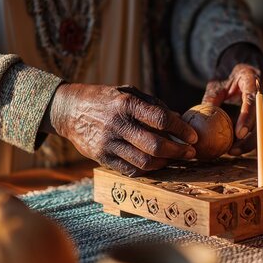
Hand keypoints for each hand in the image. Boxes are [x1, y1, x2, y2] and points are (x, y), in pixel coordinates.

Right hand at [49, 83, 197, 175]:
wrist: (69, 110)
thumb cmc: (105, 100)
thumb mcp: (128, 92)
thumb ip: (152, 105)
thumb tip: (179, 118)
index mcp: (126, 104)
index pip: (161, 118)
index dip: (181, 129)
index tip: (193, 136)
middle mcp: (117, 124)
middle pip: (155, 145)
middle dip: (178, 151)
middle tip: (190, 152)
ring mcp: (108, 143)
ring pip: (144, 162)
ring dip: (165, 163)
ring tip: (174, 159)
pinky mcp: (101, 157)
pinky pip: (130, 170)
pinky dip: (147, 170)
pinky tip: (156, 165)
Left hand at [202, 64, 262, 155]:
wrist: (247, 70)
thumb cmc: (229, 80)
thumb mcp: (217, 85)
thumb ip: (211, 99)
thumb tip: (203, 117)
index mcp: (254, 76)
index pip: (254, 98)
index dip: (247, 117)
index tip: (239, 134)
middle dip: (251, 137)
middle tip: (234, 150)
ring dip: (258, 142)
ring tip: (238, 151)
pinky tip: (252, 150)